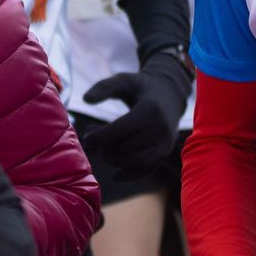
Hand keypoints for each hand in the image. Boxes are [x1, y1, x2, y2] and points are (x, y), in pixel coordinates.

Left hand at [81, 49, 192, 176]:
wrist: (169, 94)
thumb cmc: (140, 87)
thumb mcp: (123, 80)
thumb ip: (104, 87)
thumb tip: (86, 100)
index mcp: (150, 109)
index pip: (121, 129)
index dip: (100, 136)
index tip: (87, 136)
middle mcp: (161, 128)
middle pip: (127, 147)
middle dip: (105, 146)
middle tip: (92, 138)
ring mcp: (165, 143)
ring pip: (136, 162)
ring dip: (114, 160)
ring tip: (103, 148)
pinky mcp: (164, 154)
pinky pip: (146, 170)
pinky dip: (129, 175)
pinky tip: (113, 174)